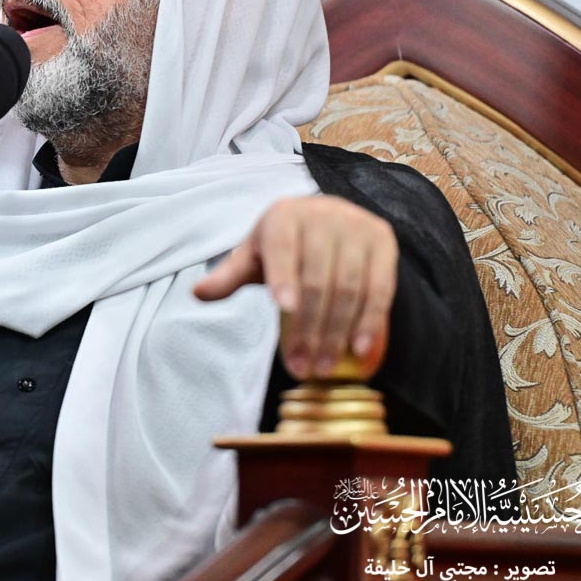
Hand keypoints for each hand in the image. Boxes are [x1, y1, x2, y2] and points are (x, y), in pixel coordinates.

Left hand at [193, 197, 397, 379]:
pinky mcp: (383, 240)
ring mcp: (357, 226)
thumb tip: (198, 294)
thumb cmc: (284, 244)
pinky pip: (380, 287)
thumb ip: (229, 276)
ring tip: (324, 366)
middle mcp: (323, 215)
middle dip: (309, 327)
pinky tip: (359, 349)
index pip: (282, 249)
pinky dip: (370, 320)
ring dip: (337, 332)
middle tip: (302, 366)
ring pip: (350, 287)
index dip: (284, 277)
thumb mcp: (254, 256)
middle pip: (317, 279)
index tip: (283, 309)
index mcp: (284, 215)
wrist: (328, 219)